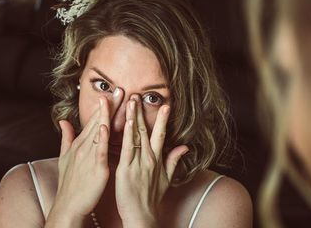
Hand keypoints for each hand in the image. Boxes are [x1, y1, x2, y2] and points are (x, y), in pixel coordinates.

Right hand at [48, 97, 110, 223]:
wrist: (68, 206)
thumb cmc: (69, 183)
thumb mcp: (64, 157)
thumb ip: (66, 137)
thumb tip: (63, 121)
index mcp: (80, 144)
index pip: (94, 120)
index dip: (104, 106)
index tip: (113, 92)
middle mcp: (84, 146)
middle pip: (99, 121)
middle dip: (110, 104)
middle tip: (120, 88)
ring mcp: (89, 156)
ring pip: (101, 131)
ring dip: (109, 114)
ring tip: (118, 100)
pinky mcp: (96, 168)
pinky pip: (100, 150)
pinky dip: (103, 138)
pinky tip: (107, 127)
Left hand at [115, 96, 188, 226]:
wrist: (142, 215)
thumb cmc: (151, 198)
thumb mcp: (167, 178)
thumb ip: (174, 160)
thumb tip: (185, 146)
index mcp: (157, 159)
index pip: (161, 134)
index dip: (163, 119)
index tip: (165, 104)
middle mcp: (149, 158)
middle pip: (147, 130)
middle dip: (143, 112)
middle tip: (139, 95)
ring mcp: (138, 163)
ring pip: (137, 135)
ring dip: (135, 117)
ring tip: (132, 101)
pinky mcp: (126, 169)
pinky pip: (127, 148)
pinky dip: (128, 134)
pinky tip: (128, 122)